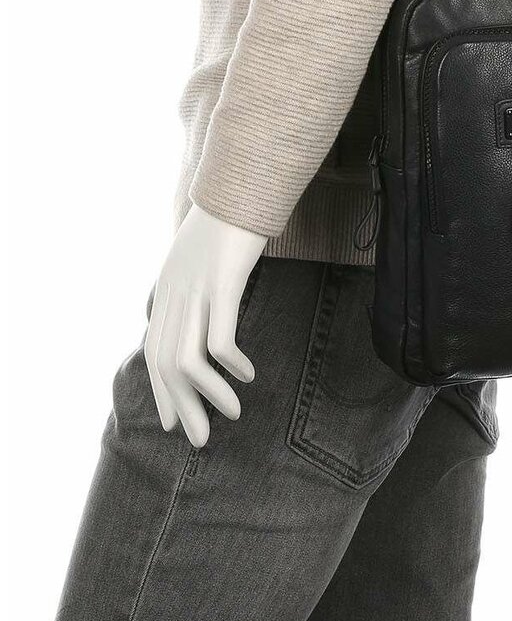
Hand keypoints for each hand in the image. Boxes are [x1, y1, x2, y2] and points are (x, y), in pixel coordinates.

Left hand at [145, 205, 266, 447]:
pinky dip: (230, 364)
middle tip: (201, 440)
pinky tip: (247, 375)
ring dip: (210, 394)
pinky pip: (220, 337)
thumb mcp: (200, 259)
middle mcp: (174, 293)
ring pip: (189, 359)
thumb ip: (195, 288)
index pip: (155, 353)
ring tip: (232, 414)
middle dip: (182, 408)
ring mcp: (196, 289)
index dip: (161, 392)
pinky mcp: (222, 283)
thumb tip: (201, 318)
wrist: (240, 181)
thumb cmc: (229, 220)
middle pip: (167, 365)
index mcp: (166, 291)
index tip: (172, 424)